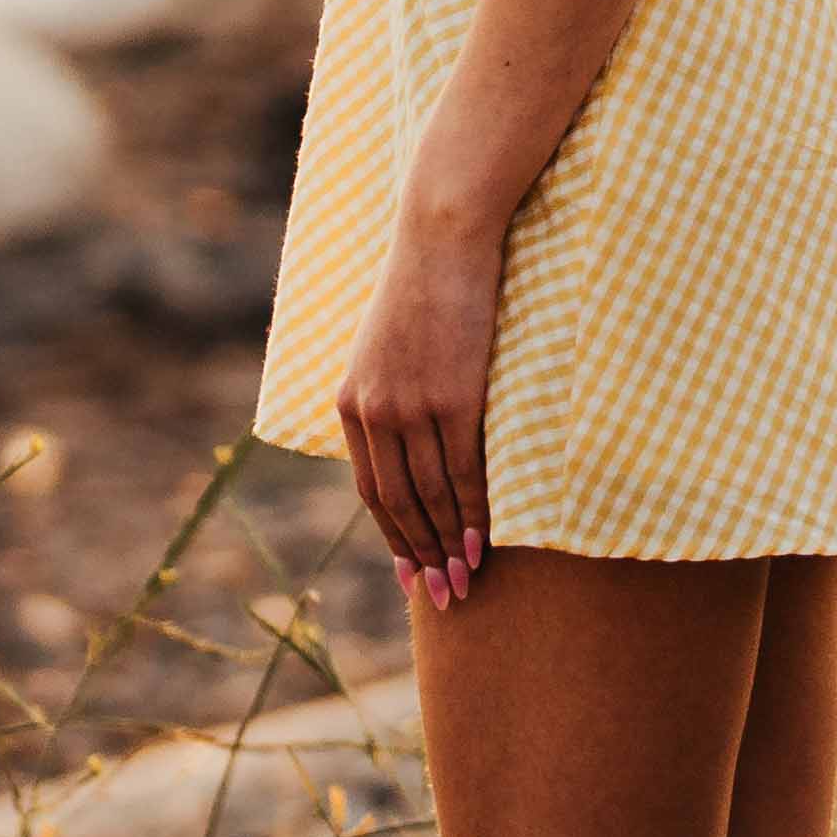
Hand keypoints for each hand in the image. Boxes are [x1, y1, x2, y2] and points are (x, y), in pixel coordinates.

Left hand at [343, 215, 507, 608]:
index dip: (393, 536)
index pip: (372, 488)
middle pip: (397, 503)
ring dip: (449, 545)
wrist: (444, 240)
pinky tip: (485, 540)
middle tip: (442, 595)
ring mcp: (413, 406)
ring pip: (431, 495)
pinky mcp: (454, 397)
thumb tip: (408, 443)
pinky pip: (463, 471)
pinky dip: (473, 512)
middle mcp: (374, 411)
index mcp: (352, 403)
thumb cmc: (425, 289)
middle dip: (421, 555)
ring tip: (467, 579)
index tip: (411, 572)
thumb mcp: (387, 348)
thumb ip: (390, 397)